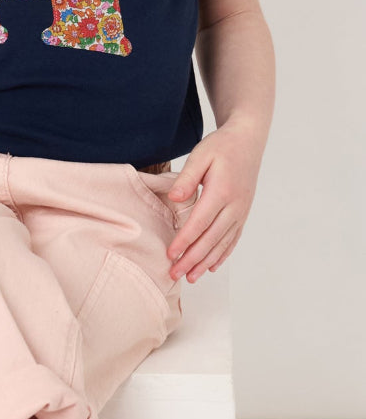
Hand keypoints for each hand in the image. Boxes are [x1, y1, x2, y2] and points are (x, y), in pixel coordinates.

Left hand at [165, 122, 263, 282]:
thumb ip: (187, 177)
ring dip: (206, 262)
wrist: (248, 141)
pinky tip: (211, 265)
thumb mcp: (201, 155)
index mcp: (222, 191)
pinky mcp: (243, 213)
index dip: (185, 241)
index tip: (170, 255)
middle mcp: (234, 206)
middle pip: (211, 239)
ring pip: (222, 243)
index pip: (200, 222)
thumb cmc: (221, 146)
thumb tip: (174, 198)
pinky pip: (233, 239)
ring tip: (190, 277)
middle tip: (175, 274)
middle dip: (192, 259)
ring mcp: (241, 211)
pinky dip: (222, 254)